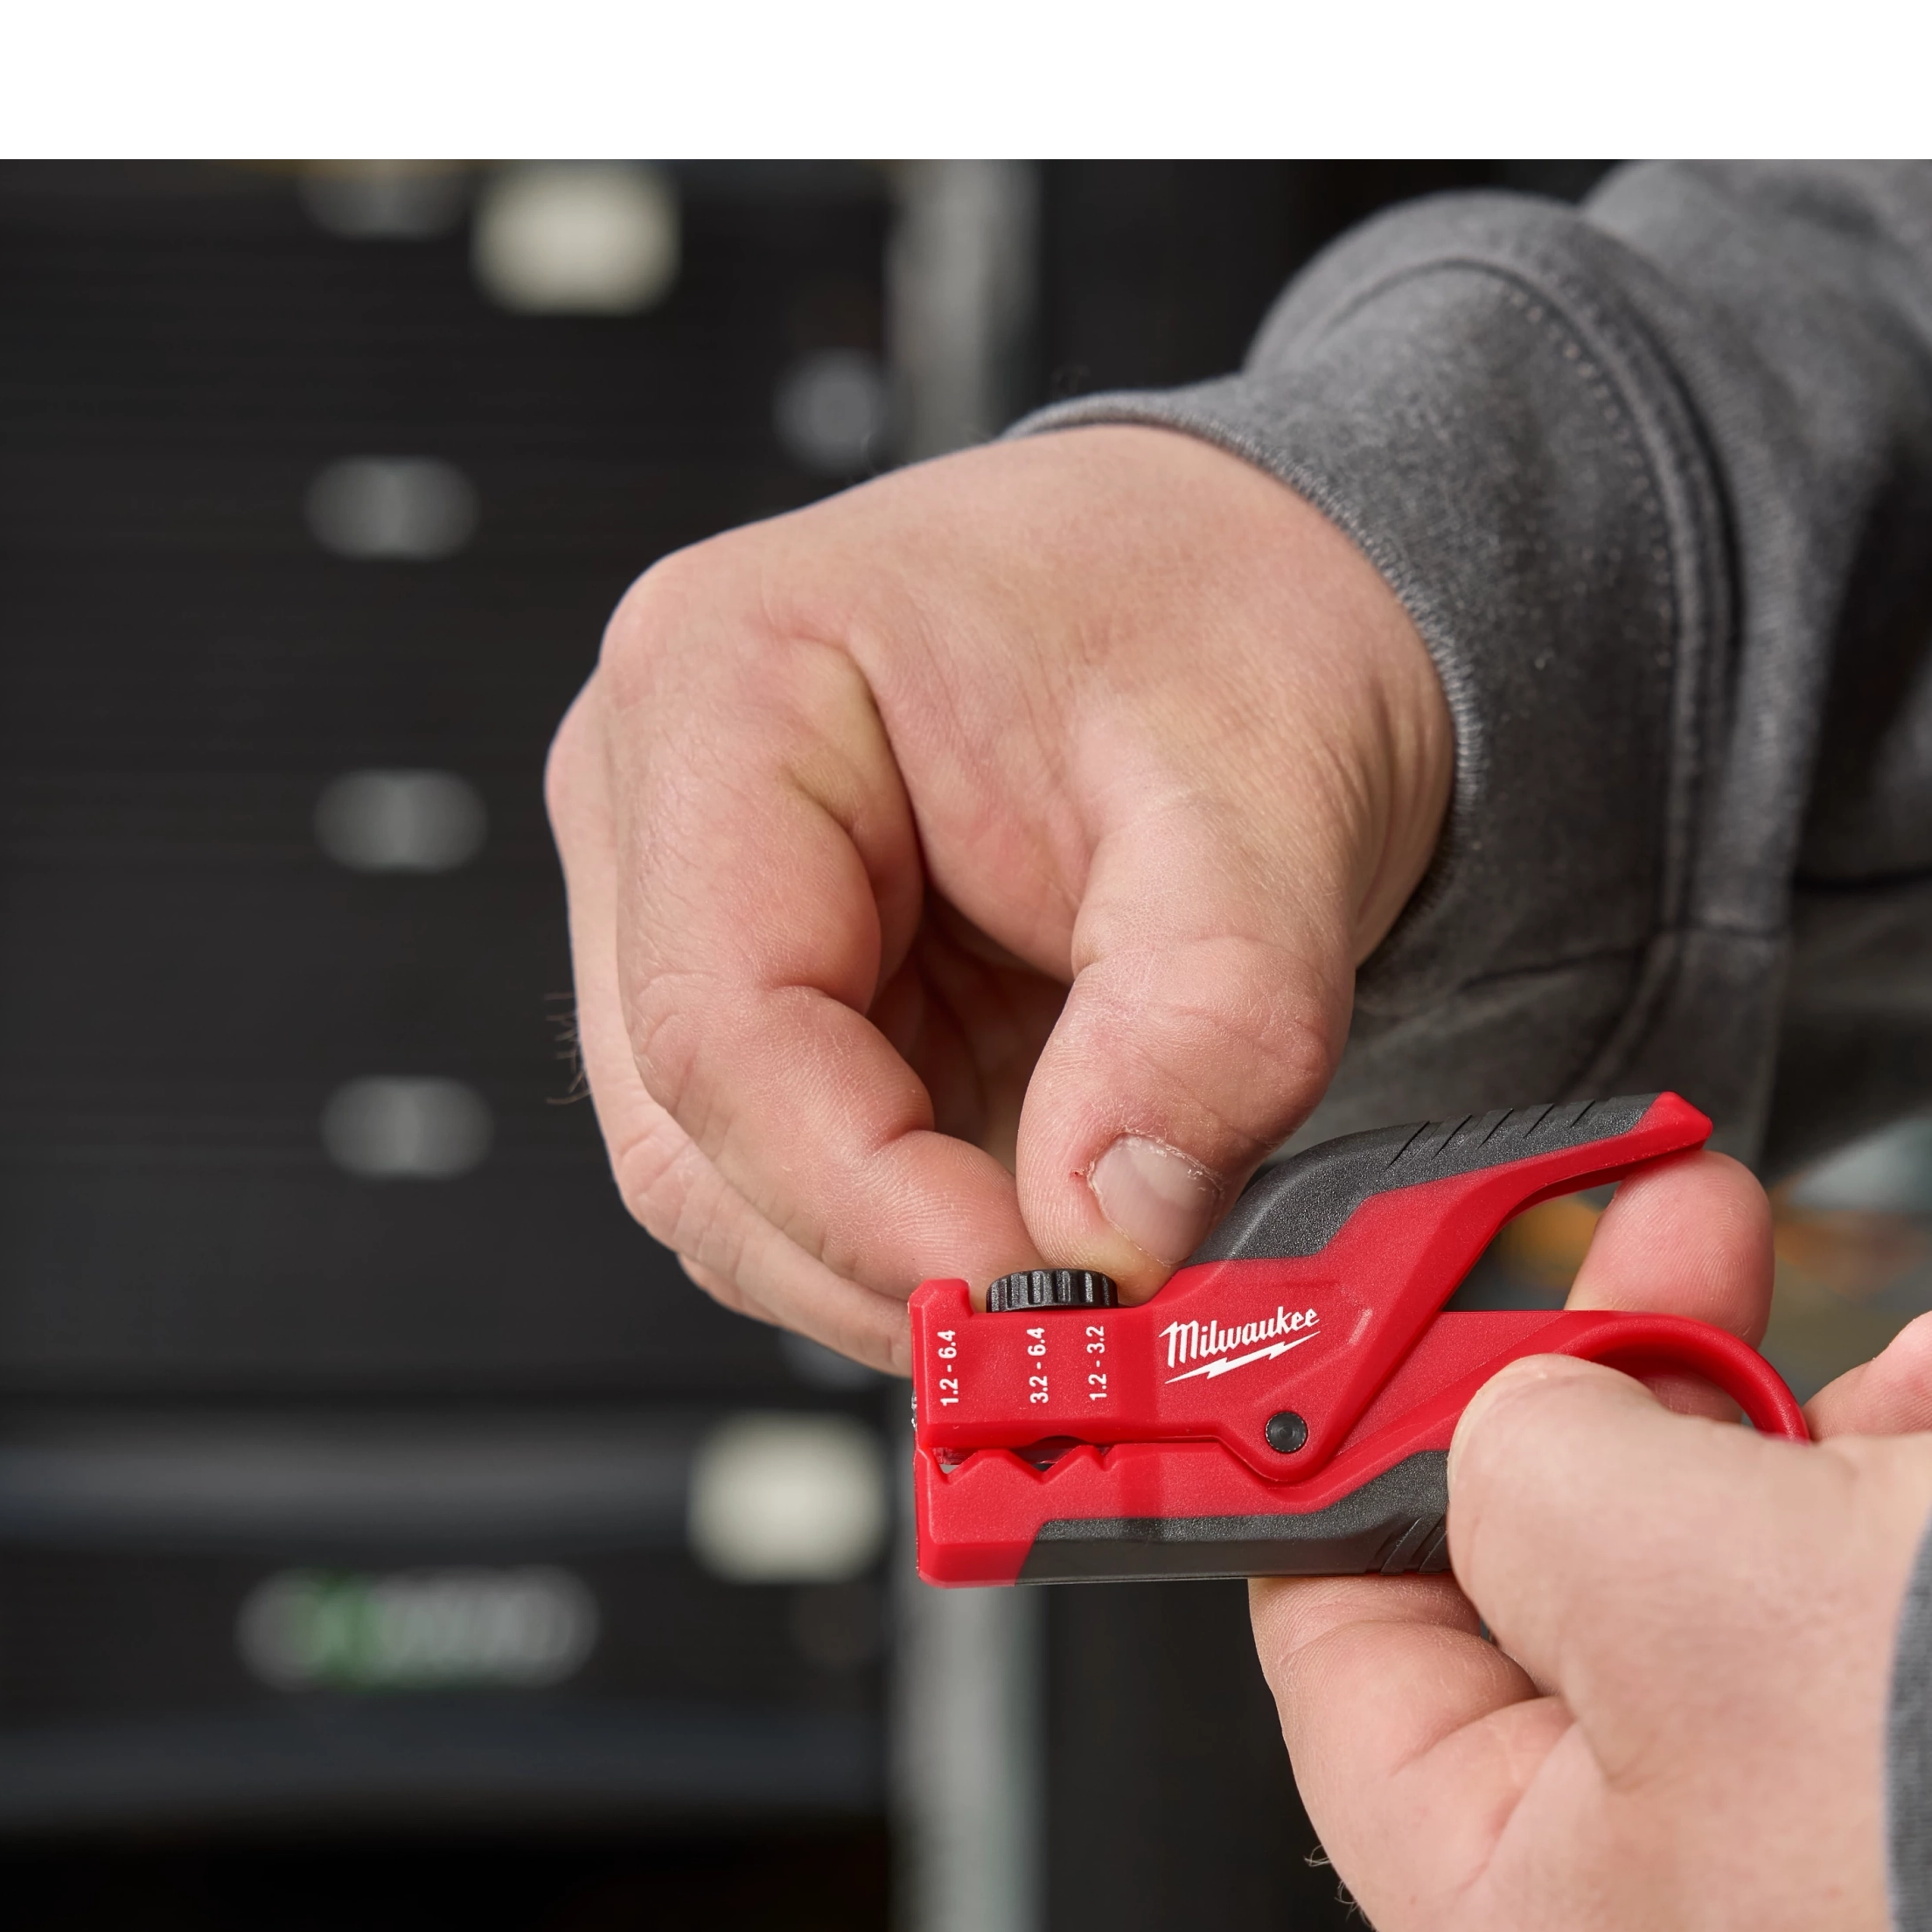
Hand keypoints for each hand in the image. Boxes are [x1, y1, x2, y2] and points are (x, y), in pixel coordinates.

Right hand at [547, 428, 1452, 1370]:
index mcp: (725, 678)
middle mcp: (661, 796)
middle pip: (694, 1137)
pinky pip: (806, 1183)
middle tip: (1077, 1338)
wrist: (1270, 593)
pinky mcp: (774, 998)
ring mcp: (696, 906)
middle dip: (888, 1264)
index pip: (723, 1027)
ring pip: (735, 1190)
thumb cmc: (1230, 623)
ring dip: (909, 1269)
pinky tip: (1054, 1223)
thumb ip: (1206, 1019)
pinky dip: (931, 1237)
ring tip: (1093, 1271)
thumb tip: (1110, 1231)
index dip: (871, 1205)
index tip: (1039, 1295)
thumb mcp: (1269, 807)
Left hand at [1253, 1151, 1931, 1931]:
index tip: (1416, 1295)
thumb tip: (1521, 1423)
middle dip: (1632, 1399)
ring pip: (1737, 1608)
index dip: (1367, 1449)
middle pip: (1557, 1614)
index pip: (1349, 1660)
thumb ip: (1519, 1457)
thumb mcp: (1647, 1550)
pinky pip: (1886, 1648)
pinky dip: (1920, 1517)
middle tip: (1684, 1231)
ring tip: (1917, 1350)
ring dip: (1806, 1438)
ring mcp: (1823, 1927)